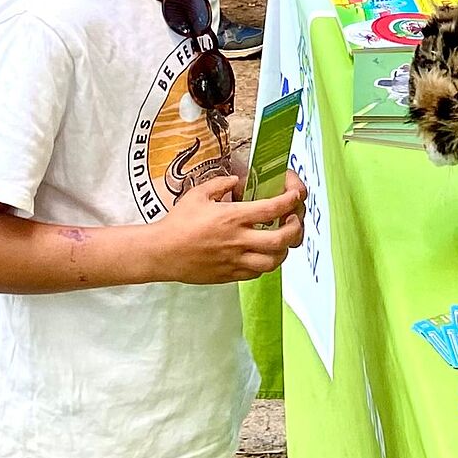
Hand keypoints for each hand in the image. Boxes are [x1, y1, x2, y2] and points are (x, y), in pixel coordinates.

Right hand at [152, 171, 307, 283]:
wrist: (162, 253)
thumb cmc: (178, 223)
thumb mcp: (198, 194)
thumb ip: (221, 184)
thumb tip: (236, 181)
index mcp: (233, 217)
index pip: (272, 208)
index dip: (290, 200)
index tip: (295, 195)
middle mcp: (238, 240)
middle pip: (281, 239)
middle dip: (295, 229)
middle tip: (293, 221)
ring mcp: (236, 260)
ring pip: (274, 261)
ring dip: (284, 250)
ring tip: (281, 241)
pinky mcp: (230, 275)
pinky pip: (257, 273)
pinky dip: (266, 264)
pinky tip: (261, 255)